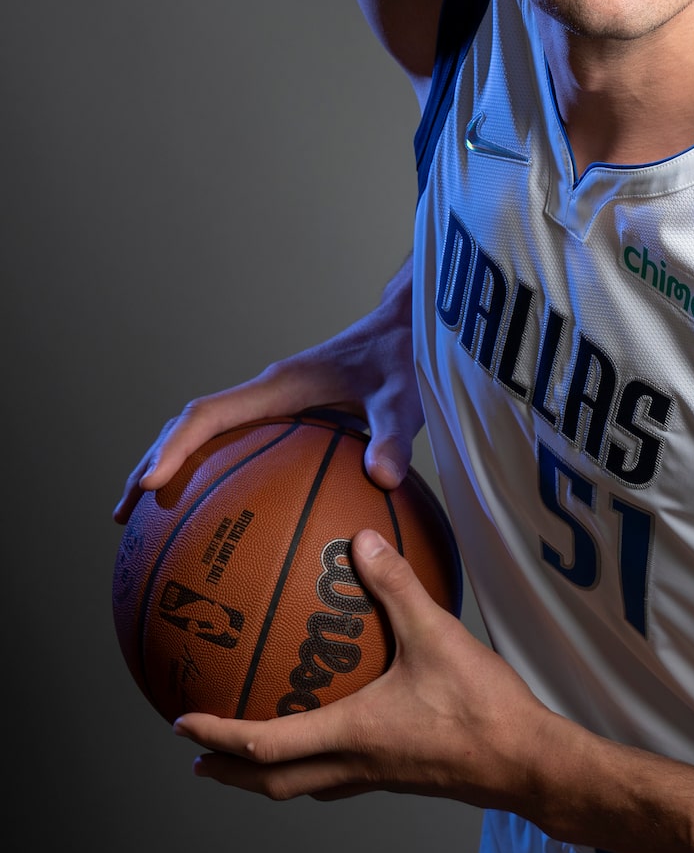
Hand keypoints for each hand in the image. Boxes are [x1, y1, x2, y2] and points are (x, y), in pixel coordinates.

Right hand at [113, 261, 420, 521]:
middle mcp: (268, 394)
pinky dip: (217, 475)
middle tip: (124, 515)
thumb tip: (383, 477)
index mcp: (280, 386)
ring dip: (174, 469)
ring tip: (149, 523)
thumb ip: (393, 434)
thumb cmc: (404, 358)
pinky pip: (239, 446)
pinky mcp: (289, 417)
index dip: (175, 447)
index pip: (208, 415)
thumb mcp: (404, 396)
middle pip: (190, 428)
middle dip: (153, 466)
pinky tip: (226, 517)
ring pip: (207, 435)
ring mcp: (275, 404)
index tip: (150, 484)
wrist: (410, 329)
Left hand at [175, 530, 552, 803]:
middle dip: (228, 772)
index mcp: (350, 735)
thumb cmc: (482, 708)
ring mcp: (379, 776)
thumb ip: (397, 586)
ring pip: (306, 785)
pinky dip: (315, 763)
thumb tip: (361, 541)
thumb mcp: (437, 635)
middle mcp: (355, 764)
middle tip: (197, 758)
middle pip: (273, 782)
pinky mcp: (402, 775)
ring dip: (268, 775)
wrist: (528, 763)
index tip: (180, 724)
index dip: (217, 735)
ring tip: (245, 758)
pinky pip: (341, 775)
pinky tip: (333, 734)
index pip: (262, 745)